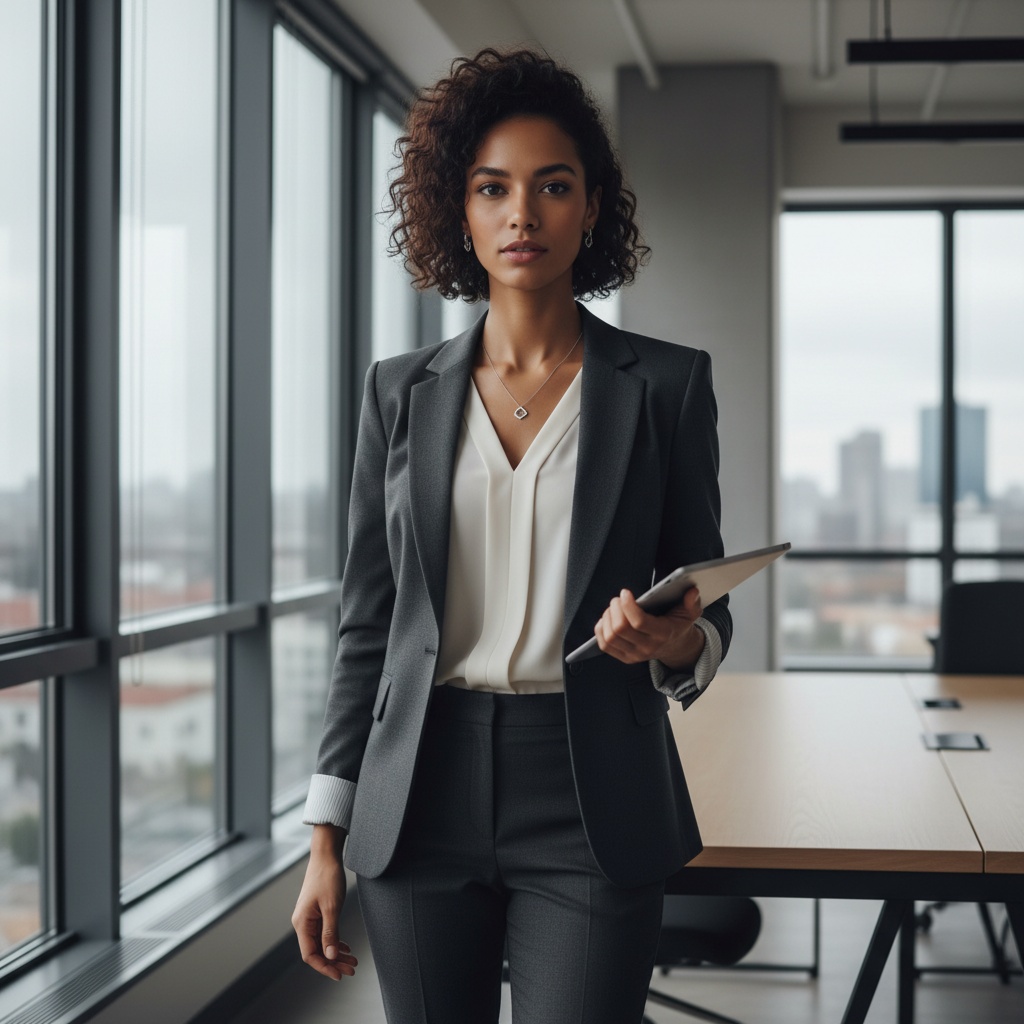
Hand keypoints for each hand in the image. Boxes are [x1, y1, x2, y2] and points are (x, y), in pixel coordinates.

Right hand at [292, 824, 357, 980]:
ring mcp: (309, 918)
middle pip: (317, 951)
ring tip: (352, 961)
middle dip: (334, 962)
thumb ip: (331, 932)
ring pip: (322, 943)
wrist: (326, 855)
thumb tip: (331, 956)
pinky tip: (345, 947)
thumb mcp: (332, 906)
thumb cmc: (327, 877)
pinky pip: (324, 933)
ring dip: (336, 953)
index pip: (310, 954)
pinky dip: (335, 941)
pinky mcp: (317, 912)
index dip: (324, 967)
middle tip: (352, 969)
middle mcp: (303, 923)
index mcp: (302, 923)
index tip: (339, 974)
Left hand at [594, 586, 704, 669]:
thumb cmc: (678, 625)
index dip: (628, 606)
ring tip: (612, 607)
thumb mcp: (689, 614)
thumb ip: (692, 603)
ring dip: (607, 618)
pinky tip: (606, 619)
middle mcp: (648, 647)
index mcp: (663, 634)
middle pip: (620, 629)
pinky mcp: (625, 658)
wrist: (675, 647)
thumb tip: (692, 592)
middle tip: (617, 599)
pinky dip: (601, 630)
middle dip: (614, 609)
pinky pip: (605, 645)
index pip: (639, 622)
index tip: (625, 592)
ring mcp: (635, 655)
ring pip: (611, 637)